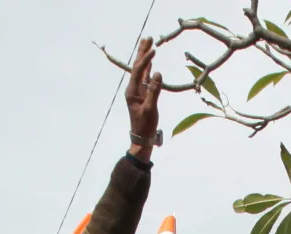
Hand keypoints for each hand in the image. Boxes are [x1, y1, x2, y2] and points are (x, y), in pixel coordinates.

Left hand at [125, 37, 161, 160]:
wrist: (142, 138)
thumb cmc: (145, 126)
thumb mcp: (150, 109)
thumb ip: (154, 91)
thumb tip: (158, 73)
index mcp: (132, 91)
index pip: (138, 71)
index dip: (146, 59)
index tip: (154, 50)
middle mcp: (133, 88)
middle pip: (137, 67)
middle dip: (142, 52)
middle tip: (148, 38)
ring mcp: (138, 91)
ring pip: (142, 71)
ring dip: (145, 58)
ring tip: (149, 45)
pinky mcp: (144, 95)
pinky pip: (146, 79)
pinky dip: (149, 69)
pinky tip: (151, 62)